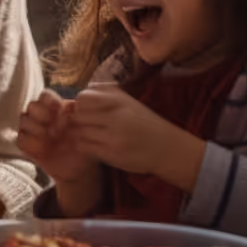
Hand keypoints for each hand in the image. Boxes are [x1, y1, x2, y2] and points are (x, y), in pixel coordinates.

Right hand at [18, 90, 97, 181]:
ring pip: (23, 120)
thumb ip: (77, 115)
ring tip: (51, 139)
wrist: (80, 166)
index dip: (50, 101)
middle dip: (42, 115)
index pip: (45, 95)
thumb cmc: (84, 143)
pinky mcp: (28, 146)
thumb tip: (71, 106)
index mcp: (55, 108)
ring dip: (36, 129)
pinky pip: (20, 139)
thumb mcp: (85, 127)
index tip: (60, 110)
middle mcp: (41, 116)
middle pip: (31, 106)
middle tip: (55, 127)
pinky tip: (43, 149)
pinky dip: (30, 143)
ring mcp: (33, 130)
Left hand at [73, 84, 203, 190]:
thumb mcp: (130, 103)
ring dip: (83, 133)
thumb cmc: (145, 123)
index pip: (84, 98)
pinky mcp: (112, 155)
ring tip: (94, 134)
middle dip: (80, 119)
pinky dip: (87, 146)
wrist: (167, 148)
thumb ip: (107, 94)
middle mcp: (116, 117)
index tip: (87, 108)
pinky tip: (97, 144)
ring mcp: (113, 137)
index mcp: (120, 101)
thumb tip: (83, 92)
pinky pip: (86, 148)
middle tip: (88, 123)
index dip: (81, 103)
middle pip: (79, 116)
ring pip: (81, 132)